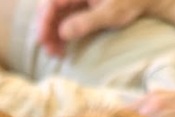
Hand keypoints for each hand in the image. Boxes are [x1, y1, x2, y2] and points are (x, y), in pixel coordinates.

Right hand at [36, 0, 154, 56]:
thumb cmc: (130, 3)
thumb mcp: (109, 14)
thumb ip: (86, 22)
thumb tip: (63, 32)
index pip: (51, 2)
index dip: (44, 22)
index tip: (44, 41)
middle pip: (49, 8)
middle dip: (46, 30)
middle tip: (51, 52)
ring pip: (54, 15)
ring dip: (52, 34)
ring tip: (57, 53)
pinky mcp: (78, 5)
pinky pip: (62, 17)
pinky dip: (60, 32)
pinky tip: (62, 46)